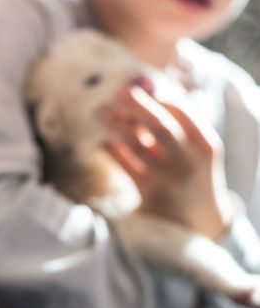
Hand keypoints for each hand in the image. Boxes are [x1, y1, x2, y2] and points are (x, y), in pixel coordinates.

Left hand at [101, 84, 233, 239]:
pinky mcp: (149, 195)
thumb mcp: (195, 151)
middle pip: (161, 126)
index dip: (159, 95)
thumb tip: (145, 91)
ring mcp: (169, 179)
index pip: (183, 112)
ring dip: (117, 126)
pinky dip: (112, 151)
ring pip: (138, 146)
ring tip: (100, 111)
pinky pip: (126, 167)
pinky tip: (101, 141)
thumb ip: (177, 125)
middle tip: (118, 91)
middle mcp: (189, 162)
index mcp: (206, 145)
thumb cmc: (191, 175)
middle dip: (137, 106)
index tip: (141, 84)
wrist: (198, 222)